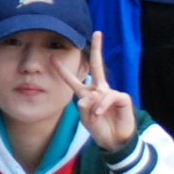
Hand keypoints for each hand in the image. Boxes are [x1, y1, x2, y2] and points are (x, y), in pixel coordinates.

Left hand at [72, 31, 136, 152]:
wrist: (114, 141)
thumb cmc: (99, 129)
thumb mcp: (86, 119)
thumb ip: (84, 108)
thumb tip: (89, 95)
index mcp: (87, 94)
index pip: (73, 80)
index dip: (63, 70)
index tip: (52, 58)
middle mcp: (99, 90)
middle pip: (97, 65)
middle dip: (98, 49)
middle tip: (97, 32)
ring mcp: (111, 93)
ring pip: (99, 92)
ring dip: (95, 107)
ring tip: (95, 117)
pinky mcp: (122, 98)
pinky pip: (109, 97)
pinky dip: (102, 106)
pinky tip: (100, 114)